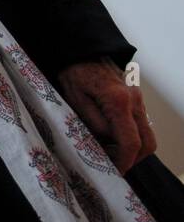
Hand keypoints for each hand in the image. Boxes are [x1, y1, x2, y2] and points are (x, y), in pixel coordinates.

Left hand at [55, 56, 155, 173]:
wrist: (83, 50)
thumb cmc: (74, 72)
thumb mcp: (75, 99)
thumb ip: (93, 123)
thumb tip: (107, 144)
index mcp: (119, 102)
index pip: (131, 142)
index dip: (124, 161)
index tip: (115, 172)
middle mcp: (135, 101)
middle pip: (147, 143)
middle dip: (133, 159)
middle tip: (112, 164)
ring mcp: (139, 99)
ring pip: (148, 135)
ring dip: (133, 148)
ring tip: (109, 150)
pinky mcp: (137, 99)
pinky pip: (141, 124)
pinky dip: (132, 136)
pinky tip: (111, 136)